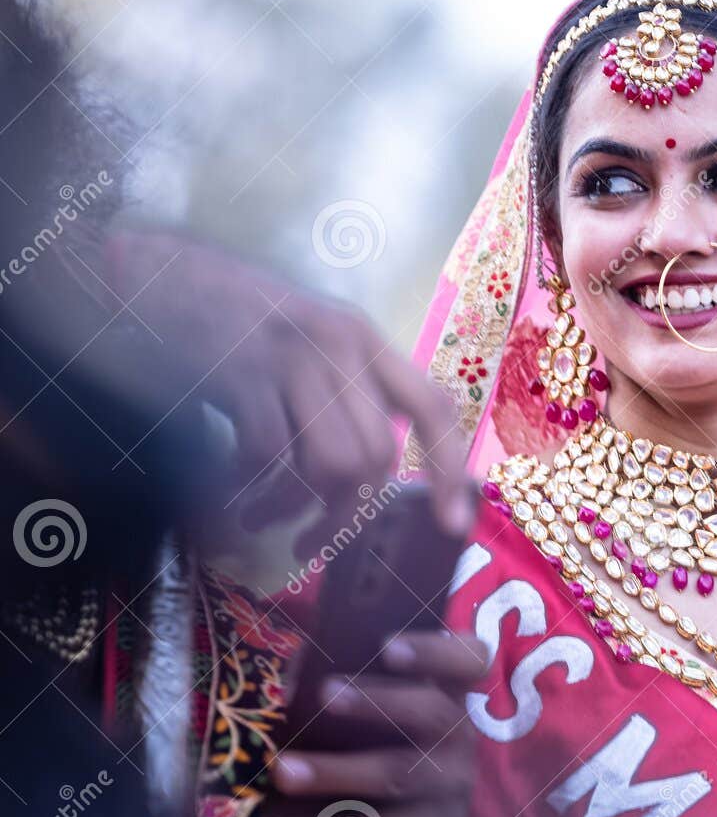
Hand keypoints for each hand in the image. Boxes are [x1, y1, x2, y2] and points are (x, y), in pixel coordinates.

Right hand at [105, 226, 475, 555]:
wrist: (163, 275)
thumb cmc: (242, 325)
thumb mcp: (315, 344)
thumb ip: (352, 394)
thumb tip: (373, 478)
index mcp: (367, 341)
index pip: (433, 408)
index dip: (450, 469)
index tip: (453, 524)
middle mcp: (341, 345)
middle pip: (378, 455)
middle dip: (348, 514)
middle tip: (315, 541)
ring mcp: (293, 357)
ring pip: (332, 464)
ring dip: (298, 512)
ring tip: (265, 521)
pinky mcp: (242, 374)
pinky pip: (269, 458)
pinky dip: (255, 492)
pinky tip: (236, 498)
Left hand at [259, 630, 488, 816]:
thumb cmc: (375, 745)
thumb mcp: (369, 711)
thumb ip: (340, 685)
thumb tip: (289, 682)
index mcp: (449, 691)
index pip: (469, 659)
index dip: (433, 651)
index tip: (386, 647)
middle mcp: (459, 735)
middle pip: (431, 712)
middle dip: (376, 702)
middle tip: (324, 692)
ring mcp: (451, 787)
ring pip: (398, 777)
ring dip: (336, 772)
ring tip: (283, 771)